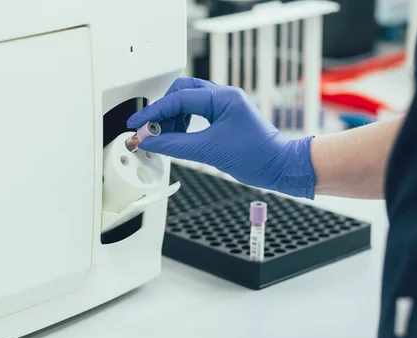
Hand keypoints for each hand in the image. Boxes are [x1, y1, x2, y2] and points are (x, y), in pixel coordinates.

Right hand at [127, 77, 316, 198]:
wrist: (279, 167)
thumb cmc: (257, 157)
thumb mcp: (209, 151)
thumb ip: (175, 145)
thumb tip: (150, 141)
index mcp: (223, 98)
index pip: (178, 99)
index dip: (154, 111)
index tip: (138, 123)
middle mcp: (223, 96)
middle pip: (181, 92)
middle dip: (162, 110)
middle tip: (149, 130)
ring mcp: (224, 105)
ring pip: (187, 101)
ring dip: (172, 117)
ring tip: (163, 136)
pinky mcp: (224, 116)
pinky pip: (195, 111)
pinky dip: (182, 122)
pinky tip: (177, 136)